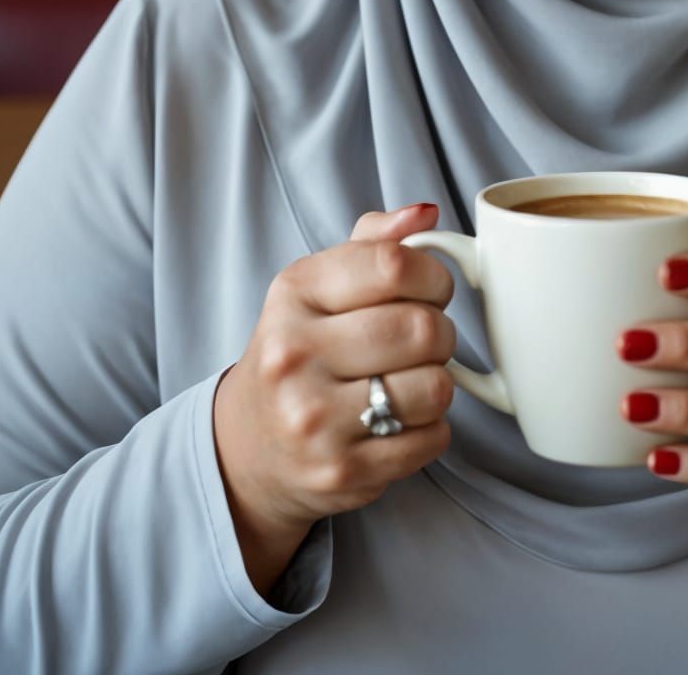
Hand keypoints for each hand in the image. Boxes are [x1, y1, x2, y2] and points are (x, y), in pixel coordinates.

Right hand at [212, 203, 457, 595]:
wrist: (248, 448)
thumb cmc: (301, 350)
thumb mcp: (319, 286)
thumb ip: (375, 242)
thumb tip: (427, 213)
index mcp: (294, 294)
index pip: (396, 264)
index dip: (433, 275)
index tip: (430, 289)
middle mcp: (294, 356)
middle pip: (423, 328)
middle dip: (439, 332)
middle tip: (422, 340)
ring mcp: (315, 421)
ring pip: (436, 386)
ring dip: (438, 382)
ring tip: (407, 380)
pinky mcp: (342, 473)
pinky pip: (433, 438)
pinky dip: (431, 428)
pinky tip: (398, 421)